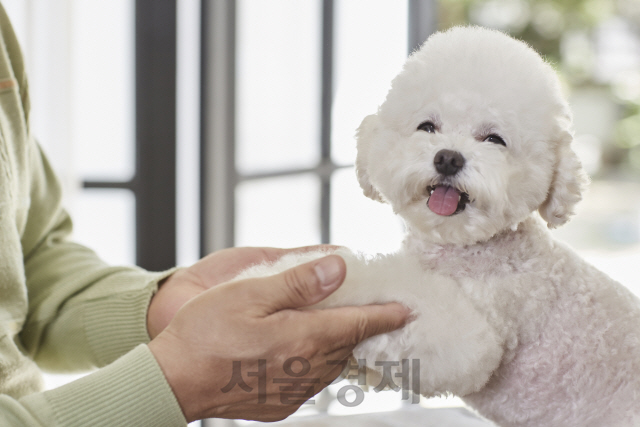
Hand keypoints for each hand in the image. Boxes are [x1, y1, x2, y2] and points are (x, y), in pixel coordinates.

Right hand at [148, 255, 408, 421]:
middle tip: (374, 311)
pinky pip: (312, 382)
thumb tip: (339, 269)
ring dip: (340, 346)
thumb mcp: (251, 294)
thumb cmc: (206, 333)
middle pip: (348, 345)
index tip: (405, 310)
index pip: (359, 325)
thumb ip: (299, 283)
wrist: (174, 381)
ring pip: (332, 365)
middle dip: (364, 328)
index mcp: (305, 338)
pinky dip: (319, 363)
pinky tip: (306, 352)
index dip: (385, 315)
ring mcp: (294, 391)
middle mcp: (307, 369)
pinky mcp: (279, 404)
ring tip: (342, 328)